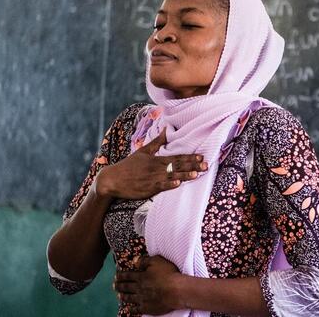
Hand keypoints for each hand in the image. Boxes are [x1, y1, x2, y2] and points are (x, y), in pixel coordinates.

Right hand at [94, 127, 208, 199]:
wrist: (112, 179)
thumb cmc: (128, 166)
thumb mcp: (143, 151)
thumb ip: (157, 142)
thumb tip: (167, 129)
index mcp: (157, 159)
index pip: (177, 157)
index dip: (190, 157)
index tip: (202, 156)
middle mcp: (157, 168)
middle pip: (178, 166)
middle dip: (193, 165)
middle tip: (206, 165)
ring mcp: (153, 178)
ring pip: (172, 176)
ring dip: (184, 175)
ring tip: (196, 174)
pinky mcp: (148, 189)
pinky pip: (160, 186)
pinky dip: (169, 184)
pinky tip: (177, 183)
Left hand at [113, 255, 181, 314]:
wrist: (176, 291)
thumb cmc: (168, 274)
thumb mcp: (157, 261)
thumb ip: (145, 261)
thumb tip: (134, 260)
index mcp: (141, 277)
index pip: (128, 276)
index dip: (121, 275)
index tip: (116, 276)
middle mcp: (139, 288)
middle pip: (126, 287)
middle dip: (119, 286)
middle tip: (114, 285)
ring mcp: (142, 299)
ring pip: (129, 298)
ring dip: (123, 296)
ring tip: (119, 296)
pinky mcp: (147, 308)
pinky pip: (136, 309)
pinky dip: (131, 308)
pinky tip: (129, 308)